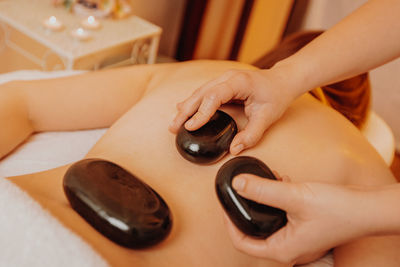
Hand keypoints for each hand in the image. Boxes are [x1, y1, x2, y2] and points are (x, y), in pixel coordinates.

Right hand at [169, 68, 298, 154]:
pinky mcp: (222, 84)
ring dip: (186, 107)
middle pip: (201, 93)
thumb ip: (251, 135)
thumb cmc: (276, 96)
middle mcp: (227, 77)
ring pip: (199, 92)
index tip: (191, 127)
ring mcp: (223, 79)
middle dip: (186, 111)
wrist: (282, 81)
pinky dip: (193, 103)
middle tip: (173, 127)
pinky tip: (182, 110)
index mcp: (238, 82)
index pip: (214, 96)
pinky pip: (204, 93)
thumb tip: (234, 149)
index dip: (201, 112)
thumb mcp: (267, 118)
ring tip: (174, 123)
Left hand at [223, 173, 377, 264]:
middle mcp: (288, 247)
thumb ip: (263, 190)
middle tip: (240, 191)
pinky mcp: (303, 226)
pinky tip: (281, 181)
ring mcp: (297, 237)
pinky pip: (282, 214)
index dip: (229, 223)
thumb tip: (238, 184)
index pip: (242, 242)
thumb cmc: (338, 210)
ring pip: (268, 220)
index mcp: (283, 249)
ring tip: (262, 181)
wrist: (367, 207)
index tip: (225, 205)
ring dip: (264, 199)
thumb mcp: (294, 196)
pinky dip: (278, 198)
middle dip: (247, 207)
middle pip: (253, 231)